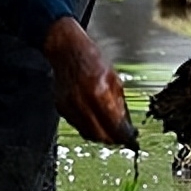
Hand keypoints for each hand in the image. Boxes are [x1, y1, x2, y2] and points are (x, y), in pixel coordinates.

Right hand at [43, 16, 138, 150]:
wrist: (66, 50)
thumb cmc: (91, 58)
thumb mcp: (113, 77)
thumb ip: (119, 102)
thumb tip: (125, 123)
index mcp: (98, 92)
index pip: (113, 125)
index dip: (123, 135)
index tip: (130, 137)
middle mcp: (82, 102)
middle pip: (100, 135)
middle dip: (113, 139)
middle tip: (121, 138)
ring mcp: (69, 106)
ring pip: (87, 133)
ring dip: (100, 135)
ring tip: (109, 130)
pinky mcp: (61, 108)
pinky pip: (77, 125)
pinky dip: (88, 126)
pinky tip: (95, 120)